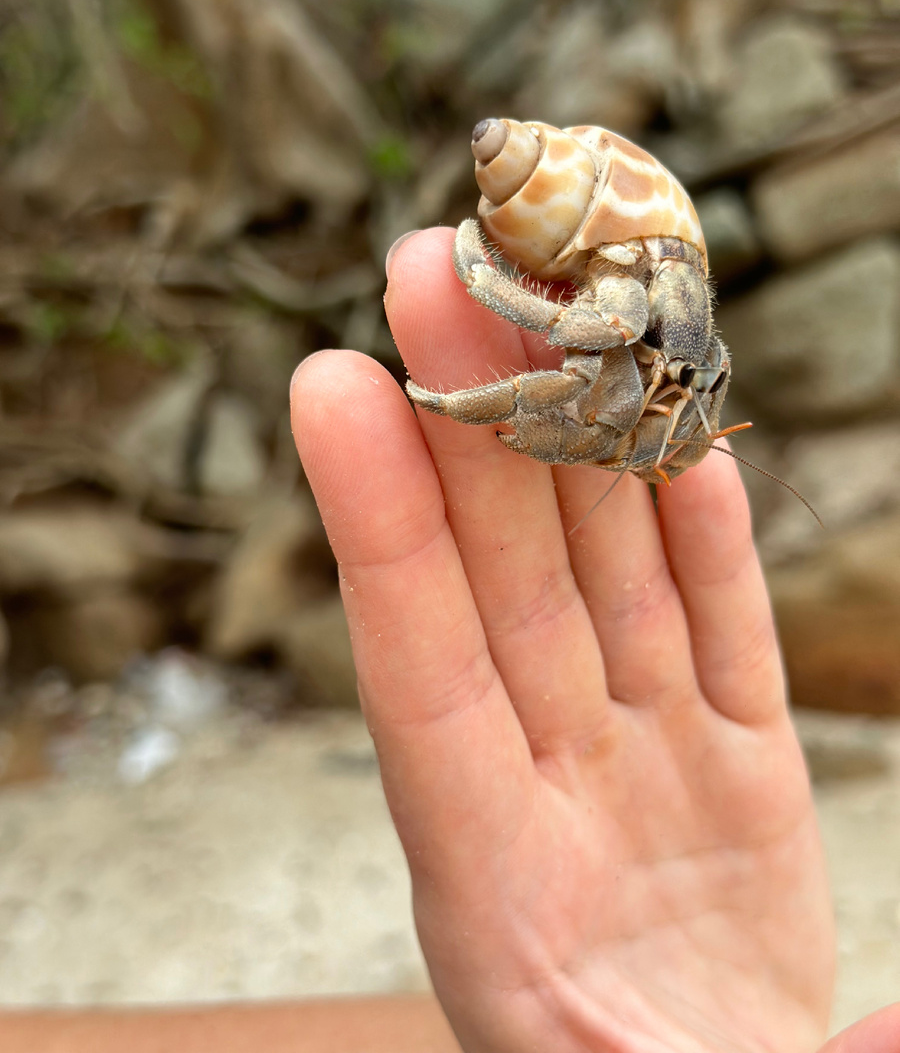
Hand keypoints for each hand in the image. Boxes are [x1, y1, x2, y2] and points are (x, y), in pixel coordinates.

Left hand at [291, 228, 834, 1052]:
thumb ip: (691, 1027)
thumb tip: (845, 1014)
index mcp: (494, 880)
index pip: (421, 667)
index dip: (378, 524)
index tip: (331, 384)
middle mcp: (559, 784)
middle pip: (505, 570)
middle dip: (470, 417)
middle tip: (431, 267)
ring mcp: (651, 759)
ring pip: (604, 567)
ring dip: (579, 437)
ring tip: (548, 304)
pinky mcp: (740, 760)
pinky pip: (717, 619)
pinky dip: (699, 528)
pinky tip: (678, 432)